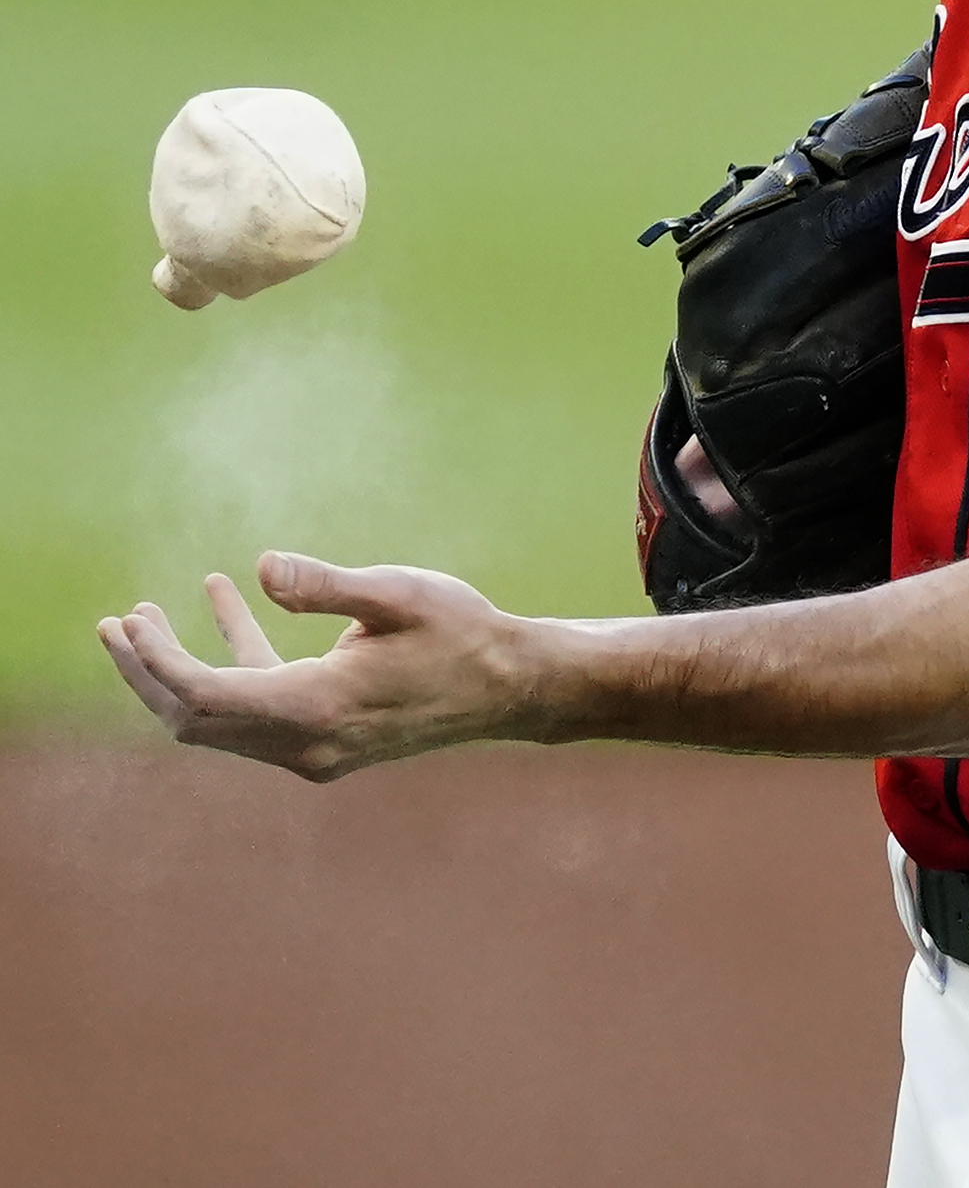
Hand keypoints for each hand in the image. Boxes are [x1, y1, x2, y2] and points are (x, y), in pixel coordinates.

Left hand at [98, 554, 530, 781]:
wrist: (508, 686)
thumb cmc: (461, 631)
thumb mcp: (398, 594)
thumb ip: (326, 585)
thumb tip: (260, 567)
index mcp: (318, 708)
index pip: (207, 697)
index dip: (159, 662)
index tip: (131, 620)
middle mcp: (307, 743)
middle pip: (197, 719)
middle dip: (146, 673)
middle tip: (111, 624)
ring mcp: (314, 749)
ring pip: (220, 719)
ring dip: (178, 671)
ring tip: (143, 615)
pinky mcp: (325, 737)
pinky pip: (256, 706)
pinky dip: (231, 662)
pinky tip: (227, 600)